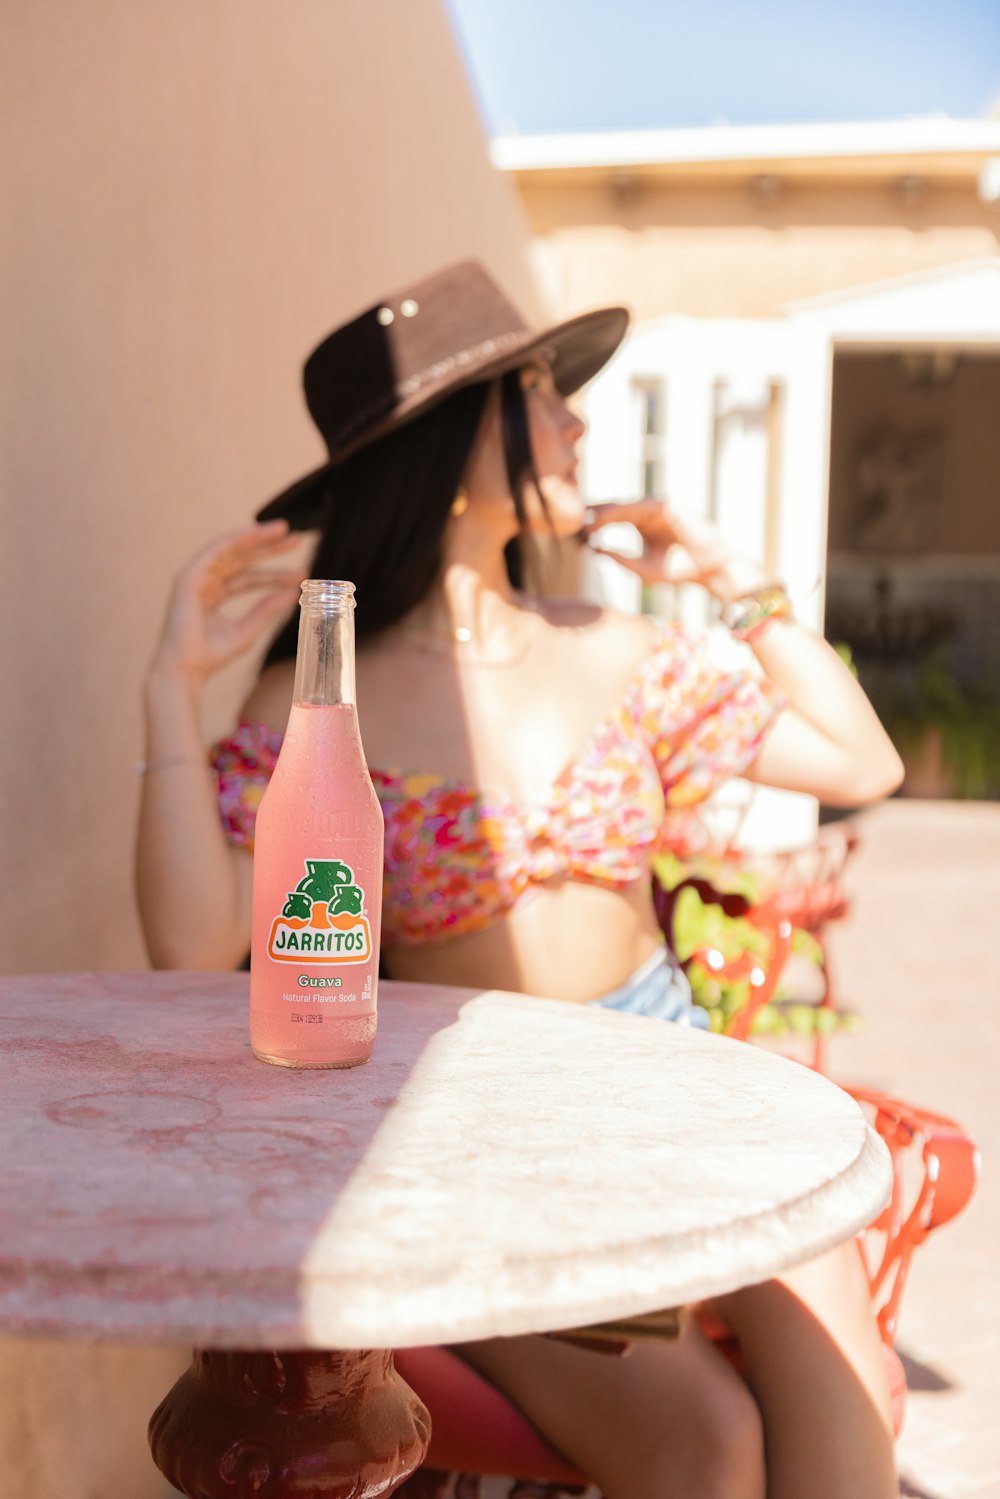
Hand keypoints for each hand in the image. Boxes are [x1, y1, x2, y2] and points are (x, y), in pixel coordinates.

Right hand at [150, 521, 306, 685]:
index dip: (276, 573)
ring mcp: (195, 578)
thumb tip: (293, 593)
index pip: (249, 578)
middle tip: (299, 538)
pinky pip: (216, 550)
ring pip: (230, 549)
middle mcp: (204, 582)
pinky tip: (258, 533)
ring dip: (256, 536)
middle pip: (242, 559)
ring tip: (284, 529)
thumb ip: (267, 609)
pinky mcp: (188, 577)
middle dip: (270, 548)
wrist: (185, 670)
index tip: (303, 573)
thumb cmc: (211, 656)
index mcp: (214, 595)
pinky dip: (237, 540)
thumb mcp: (248, 630)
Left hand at [581, 500, 768, 603]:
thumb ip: (620, 558)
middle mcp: (646, 512)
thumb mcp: (642, 569)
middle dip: (591, 516)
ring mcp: (657, 506)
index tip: (572, 536)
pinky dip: (620, 512)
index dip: (591, 526)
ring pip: (622, 506)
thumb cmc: (679, 571)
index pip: (609, 520)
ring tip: (583, 522)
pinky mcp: (667, 505)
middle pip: (612, 509)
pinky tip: (604, 520)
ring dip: (601, 513)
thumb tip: (594, 551)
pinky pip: (639, 506)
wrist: (709, 569)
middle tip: (570, 524)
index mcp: (639, 524)